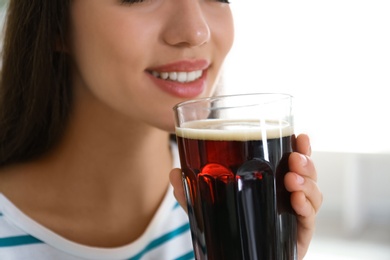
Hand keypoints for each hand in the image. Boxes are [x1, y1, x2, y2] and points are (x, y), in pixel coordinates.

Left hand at [169, 134, 321, 259]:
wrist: (231, 259)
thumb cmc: (227, 229)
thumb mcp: (206, 208)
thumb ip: (191, 192)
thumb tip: (174, 172)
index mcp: (271, 184)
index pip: (290, 162)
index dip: (300, 148)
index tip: (300, 136)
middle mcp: (286, 197)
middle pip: (307, 174)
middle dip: (307, 162)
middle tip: (295, 157)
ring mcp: (293, 216)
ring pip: (313, 194)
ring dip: (307, 183)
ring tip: (292, 179)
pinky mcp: (297, 236)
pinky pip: (309, 220)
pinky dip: (307, 208)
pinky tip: (297, 201)